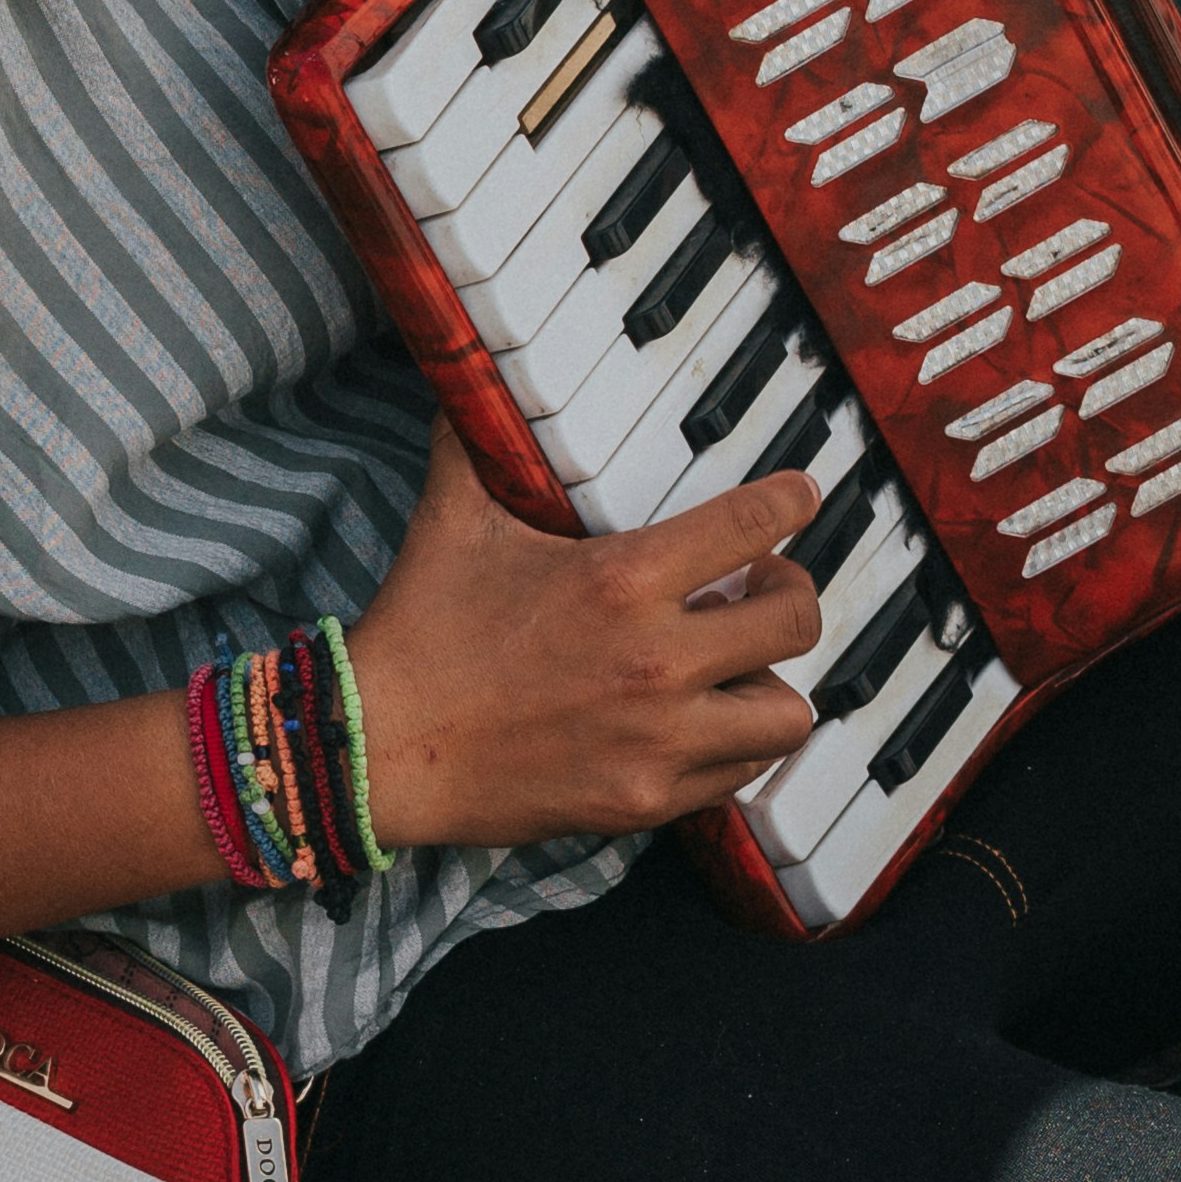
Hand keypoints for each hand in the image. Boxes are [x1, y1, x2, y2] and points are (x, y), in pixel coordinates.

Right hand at [344, 421, 824, 851]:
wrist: (378, 749)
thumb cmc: (420, 631)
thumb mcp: (452, 520)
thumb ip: (474, 442)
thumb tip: (468, 382)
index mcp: (621, 579)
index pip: (752, 526)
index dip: (791, 503)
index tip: (802, 498)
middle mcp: (655, 660)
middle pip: (795, 621)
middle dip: (790, 595)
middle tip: (763, 590)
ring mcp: (656, 739)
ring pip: (787, 715)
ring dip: (770, 685)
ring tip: (738, 671)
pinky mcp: (643, 800)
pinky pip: (736, 777)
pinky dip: (730, 749)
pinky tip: (701, 727)